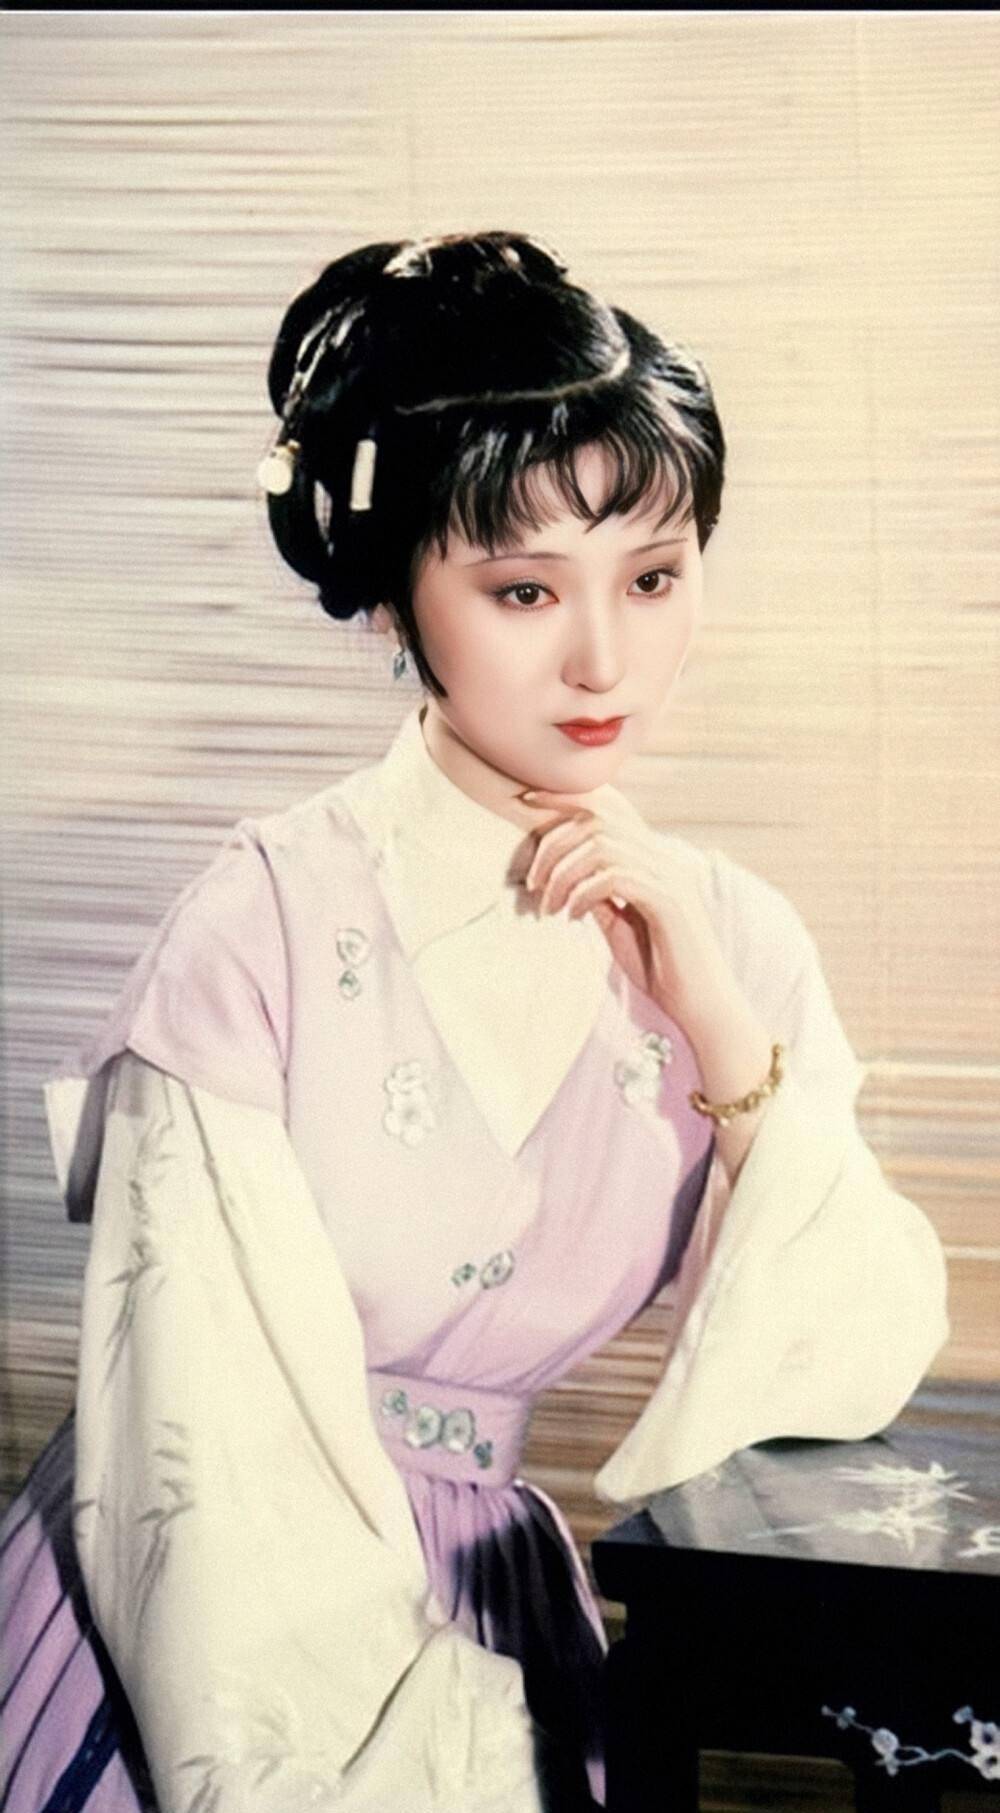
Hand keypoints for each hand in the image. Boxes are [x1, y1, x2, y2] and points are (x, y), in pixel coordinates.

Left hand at [518, 787, 736, 1034]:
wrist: (701, 1004)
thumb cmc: (661, 966)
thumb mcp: (619, 925)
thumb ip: (598, 895)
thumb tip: (564, 875)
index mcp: (652, 858)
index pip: (608, 807)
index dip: (565, 797)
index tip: (527, 801)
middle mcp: (663, 858)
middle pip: (598, 818)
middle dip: (554, 842)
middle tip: (533, 882)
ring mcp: (668, 876)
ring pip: (602, 845)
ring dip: (563, 873)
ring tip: (549, 906)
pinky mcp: (668, 901)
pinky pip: (614, 878)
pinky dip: (582, 894)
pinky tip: (571, 918)